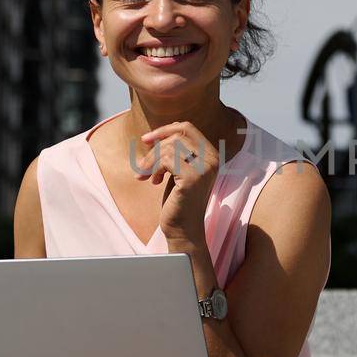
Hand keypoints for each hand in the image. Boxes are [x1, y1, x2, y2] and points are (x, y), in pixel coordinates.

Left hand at [135, 120, 219, 244]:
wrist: (182, 228)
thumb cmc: (178, 199)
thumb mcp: (178, 169)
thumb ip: (176, 151)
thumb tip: (162, 130)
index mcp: (211, 154)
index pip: (187, 127)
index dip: (164, 130)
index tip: (146, 140)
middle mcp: (212, 159)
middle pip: (176, 137)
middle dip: (154, 150)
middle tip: (143, 168)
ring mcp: (205, 168)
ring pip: (169, 147)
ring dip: (152, 161)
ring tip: (147, 176)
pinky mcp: (193, 178)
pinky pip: (167, 159)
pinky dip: (155, 168)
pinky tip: (154, 181)